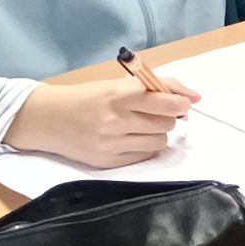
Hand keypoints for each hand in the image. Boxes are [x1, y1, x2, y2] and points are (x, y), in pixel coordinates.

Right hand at [6, 79, 196, 167]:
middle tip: (154, 114)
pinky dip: (144, 147)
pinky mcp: (108, 161)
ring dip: (157, 134)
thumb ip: (158, 86)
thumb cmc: (88, 98)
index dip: (181, 103)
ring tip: (140, 127)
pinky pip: (144, 156)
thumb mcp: (119, 84)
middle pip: (167, 123)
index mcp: (120, 94)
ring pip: (160, 142)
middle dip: (167, 117)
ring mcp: (111, 143)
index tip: (182, 103)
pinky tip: (129, 139)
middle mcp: (116, 120)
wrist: (49, 118)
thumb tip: (195, 97)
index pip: (167, 102)